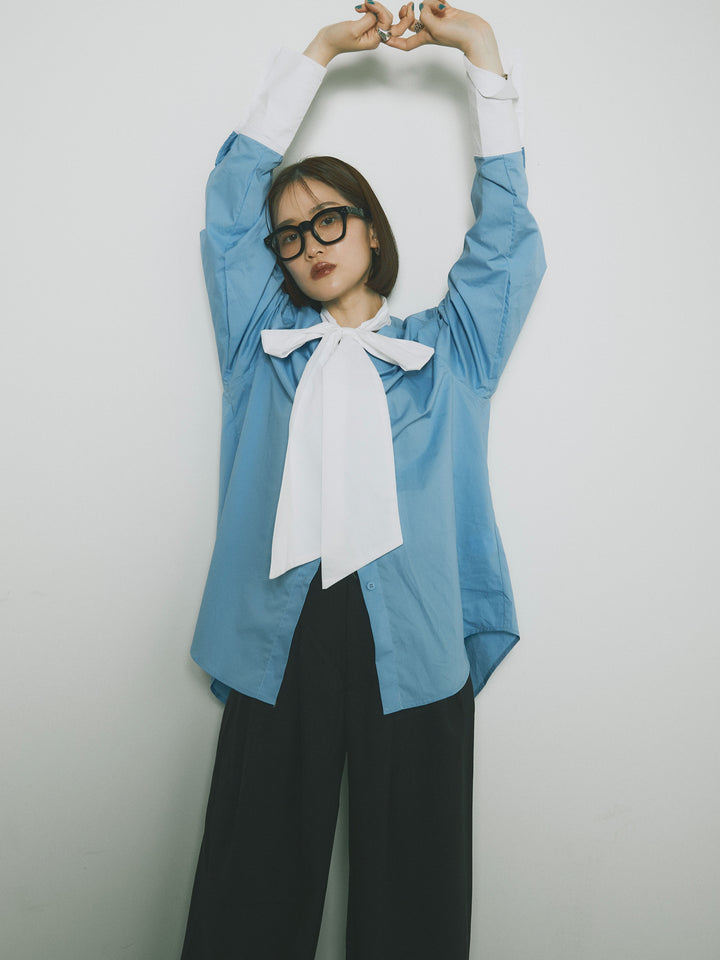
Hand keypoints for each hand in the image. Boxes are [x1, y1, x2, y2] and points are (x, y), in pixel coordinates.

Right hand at [304, 1, 415, 64]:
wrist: (326, 42)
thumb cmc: (337, 39)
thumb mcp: (353, 28)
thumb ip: (369, 20)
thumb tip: (378, 13)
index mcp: (375, 41)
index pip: (387, 22)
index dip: (380, 10)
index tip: (368, 3)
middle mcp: (377, 37)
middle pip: (391, 20)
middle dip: (382, 8)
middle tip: (372, 2)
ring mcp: (373, 32)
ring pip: (383, 16)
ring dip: (375, 7)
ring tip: (362, 5)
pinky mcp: (368, 27)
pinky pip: (376, 15)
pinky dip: (370, 8)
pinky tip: (362, 7)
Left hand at [384, 1, 504, 73]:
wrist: (476, 33)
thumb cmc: (457, 36)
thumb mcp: (435, 27)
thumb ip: (425, 15)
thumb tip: (422, 6)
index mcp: (425, 38)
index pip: (405, 43)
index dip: (394, 41)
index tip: (384, 38)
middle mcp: (429, 30)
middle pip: (411, 22)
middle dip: (408, 13)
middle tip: (409, 6)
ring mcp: (438, 21)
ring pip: (425, 7)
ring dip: (431, 3)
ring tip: (441, 8)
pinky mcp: (447, 13)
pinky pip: (437, 2)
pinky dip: (439, 0)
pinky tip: (445, 3)